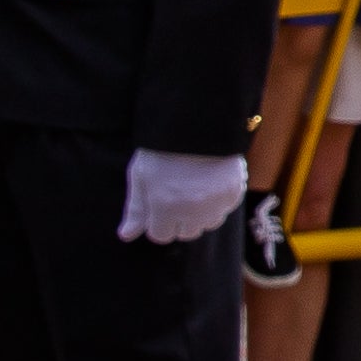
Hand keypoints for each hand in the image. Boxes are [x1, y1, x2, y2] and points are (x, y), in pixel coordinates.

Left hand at [117, 149, 247, 244]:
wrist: (198, 125)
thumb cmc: (163, 150)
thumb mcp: (141, 176)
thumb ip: (136, 209)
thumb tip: (126, 236)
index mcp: (164, 207)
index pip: (160, 235)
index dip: (158, 221)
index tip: (159, 205)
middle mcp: (191, 210)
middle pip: (187, 233)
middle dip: (181, 220)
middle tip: (179, 197)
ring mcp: (215, 202)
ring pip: (209, 224)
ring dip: (202, 214)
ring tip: (196, 191)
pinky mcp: (234, 192)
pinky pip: (226, 209)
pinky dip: (219, 202)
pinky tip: (211, 183)